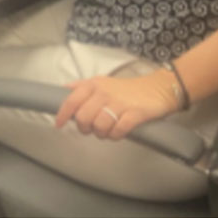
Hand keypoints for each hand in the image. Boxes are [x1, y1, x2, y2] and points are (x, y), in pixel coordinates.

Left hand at [54, 72, 180, 139]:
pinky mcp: (135, 114)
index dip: (63, 114)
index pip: (71, 100)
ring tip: (107, 131)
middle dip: (85, 128)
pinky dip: (116, 135)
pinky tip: (118, 132)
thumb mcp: (102, 82)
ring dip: (102, 134)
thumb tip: (63, 90)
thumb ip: (82, 86)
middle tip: (91, 130)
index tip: (59, 124)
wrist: (157, 88)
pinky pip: (118, 131)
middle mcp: (104, 93)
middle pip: (84, 118)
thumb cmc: (126, 89)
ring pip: (100, 126)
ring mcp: (120, 104)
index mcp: (93, 85)